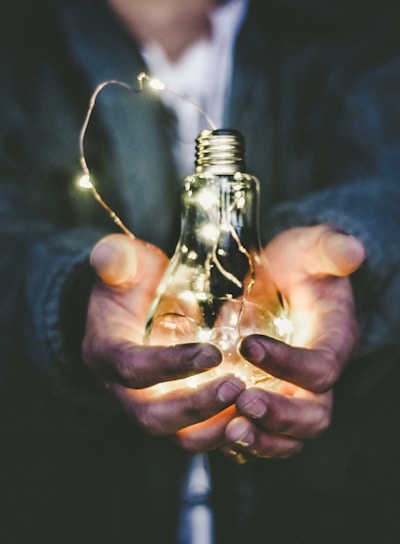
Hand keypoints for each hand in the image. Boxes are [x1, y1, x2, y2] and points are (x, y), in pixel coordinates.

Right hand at [82, 233, 244, 448]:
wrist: (134, 308)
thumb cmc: (132, 283)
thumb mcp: (123, 265)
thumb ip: (117, 260)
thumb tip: (107, 254)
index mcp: (107, 354)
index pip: (133, 369)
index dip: (170, 365)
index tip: (212, 353)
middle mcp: (124, 390)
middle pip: (154, 417)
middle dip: (196, 407)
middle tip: (237, 387)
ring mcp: (150, 406)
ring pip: (179, 436)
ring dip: (215, 428)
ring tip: (253, 407)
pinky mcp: (175, 414)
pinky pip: (199, 435)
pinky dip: (226, 432)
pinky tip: (256, 416)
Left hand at [224, 225, 365, 459]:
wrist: (280, 279)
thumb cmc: (297, 263)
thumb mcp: (311, 248)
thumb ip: (329, 248)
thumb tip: (353, 250)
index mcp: (334, 342)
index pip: (321, 367)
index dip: (289, 363)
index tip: (248, 345)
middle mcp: (318, 377)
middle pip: (314, 416)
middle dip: (280, 416)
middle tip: (243, 403)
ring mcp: (294, 393)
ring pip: (290, 437)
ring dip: (262, 440)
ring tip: (229, 431)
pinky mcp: (271, 400)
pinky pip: (263, 435)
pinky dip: (243, 441)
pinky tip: (214, 431)